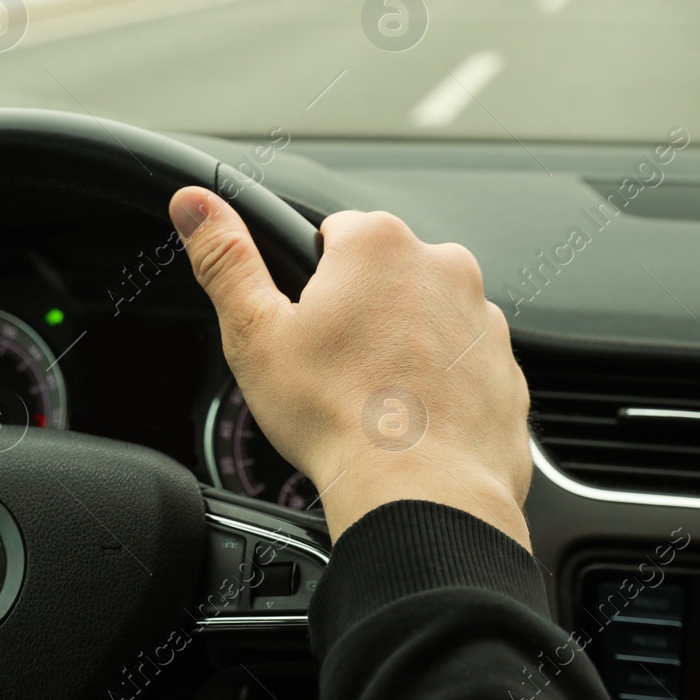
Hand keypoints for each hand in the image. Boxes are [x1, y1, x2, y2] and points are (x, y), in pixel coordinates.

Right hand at [169, 188, 532, 548]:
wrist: (423, 495)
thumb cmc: (340, 418)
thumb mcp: (255, 334)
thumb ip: (224, 258)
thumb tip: (194, 204)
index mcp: (378, 244)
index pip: (333, 232)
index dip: (309, 281)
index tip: (305, 324)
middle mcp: (442, 266)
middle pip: (382, 274)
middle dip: (358, 311)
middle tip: (332, 367)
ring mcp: (481, 318)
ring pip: (424, 317)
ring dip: (400, 345)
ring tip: (370, 398)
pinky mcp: (505, 367)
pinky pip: (461, 363)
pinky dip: (438, 383)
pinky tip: (409, 419)